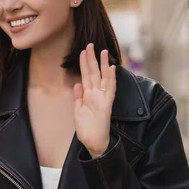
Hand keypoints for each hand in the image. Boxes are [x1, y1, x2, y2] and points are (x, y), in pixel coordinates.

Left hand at [73, 43, 115, 158]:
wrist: (93, 144)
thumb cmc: (87, 129)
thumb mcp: (78, 111)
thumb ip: (78, 97)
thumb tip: (76, 84)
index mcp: (88, 96)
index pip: (86, 76)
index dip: (84, 63)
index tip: (82, 51)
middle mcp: (96, 95)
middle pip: (94, 73)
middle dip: (92, 59)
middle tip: (90, 44)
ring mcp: (102, 99)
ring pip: (103, 78)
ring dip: (103, 64)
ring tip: (102, 51)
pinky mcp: (106, 105)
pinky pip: (110, 89)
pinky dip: (111, 79)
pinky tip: (111, 68)